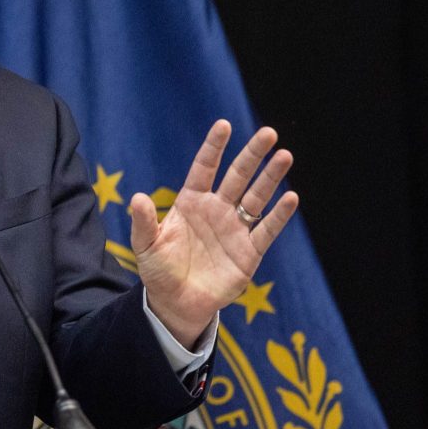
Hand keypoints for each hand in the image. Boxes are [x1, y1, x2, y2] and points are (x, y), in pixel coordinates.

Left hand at [131, 120, 298, 346]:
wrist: (176, 303)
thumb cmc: (159, 271)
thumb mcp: (145, 246)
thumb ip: (143, 222)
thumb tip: (137, 198)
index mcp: (191, 203)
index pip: (204, 168)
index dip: (214, 148)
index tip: (224, 125)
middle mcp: (217, 210)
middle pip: (238, 176)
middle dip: (252, 155)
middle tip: (268, 133)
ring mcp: (235, 229)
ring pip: (257, 197)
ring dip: (271, 178)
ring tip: (284, 156)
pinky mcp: (249, 252)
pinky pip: (266, 230)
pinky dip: (279, 215)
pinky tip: (291, 197)